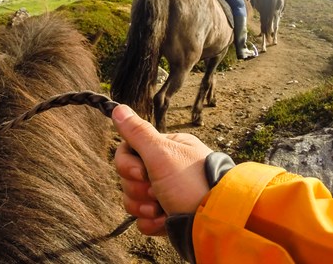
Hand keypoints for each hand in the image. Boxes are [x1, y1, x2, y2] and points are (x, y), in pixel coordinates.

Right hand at [112, 105, 211, 235]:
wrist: (215, 224)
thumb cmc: (192, 184)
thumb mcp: (162, 153)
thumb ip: (138, 132)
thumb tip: (118, 109)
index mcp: (167, 148)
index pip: (128, 149)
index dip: (127, 164)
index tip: (141, 172)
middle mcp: (166, 168)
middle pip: (128, 176)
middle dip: (138, 188)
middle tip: (155, 192)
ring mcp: (166, 193)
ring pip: (133, 198)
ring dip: (142, 206)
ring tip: (160, 209)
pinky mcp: (166, 216)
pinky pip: (143, 219)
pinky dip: (151, 222)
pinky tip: (163, 221)